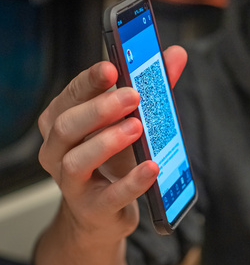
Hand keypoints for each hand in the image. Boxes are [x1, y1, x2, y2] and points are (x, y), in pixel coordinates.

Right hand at [37, 45, 187, 244]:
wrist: (103, 210)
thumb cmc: (114, 159)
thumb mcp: (132, 120)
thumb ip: (153, 88)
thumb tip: (175, 54)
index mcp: (63, 121)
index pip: (71, 95)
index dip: (90, 81)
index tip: (112, 68)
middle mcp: (58, 150)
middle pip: (68, 125)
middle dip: (101, 108)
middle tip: (133, 96)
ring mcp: (71, 182)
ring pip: (78, 160)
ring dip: (108, 142)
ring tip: (137, 128)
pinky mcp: (92, 208)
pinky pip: (110, 195)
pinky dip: (132, 182)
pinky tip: (151, 167)